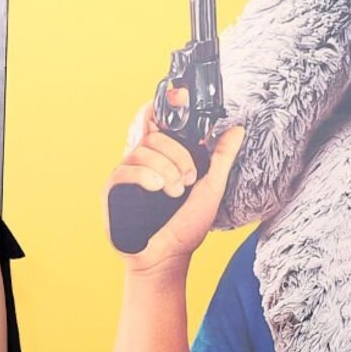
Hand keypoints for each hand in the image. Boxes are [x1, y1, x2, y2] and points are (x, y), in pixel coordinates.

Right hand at [106, 114, 243, 275]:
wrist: (168, 258)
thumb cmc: (186, 227)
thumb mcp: (212, 188)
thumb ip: (221, 158)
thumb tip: (237, 128)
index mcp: (165, 156)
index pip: (159, 120)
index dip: (167, 103)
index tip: (181, 93)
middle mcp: (144, 161)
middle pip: (154, 134)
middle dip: (177, 155)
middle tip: (189, 179)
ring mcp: (127, 174)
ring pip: (143, 150)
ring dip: (166, 169)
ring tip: (175, 193)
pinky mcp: (113, 190)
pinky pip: (125, 169)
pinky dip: (145, 176)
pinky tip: (158, 190)